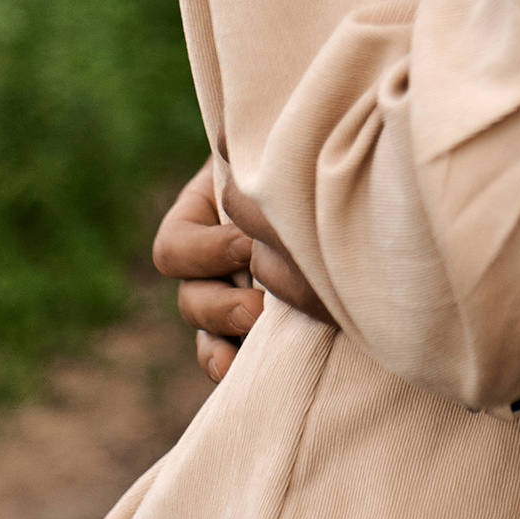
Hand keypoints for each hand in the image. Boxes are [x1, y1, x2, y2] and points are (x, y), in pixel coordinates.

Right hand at [151, 167, 330, 380]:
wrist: (344, 165)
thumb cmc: (307, 150)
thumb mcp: (273, 147)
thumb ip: (256, 162)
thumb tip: (245, 160)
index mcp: (202, 215)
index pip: (174, 247)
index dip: (206, 252)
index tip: (249, 243)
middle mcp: (212, 261)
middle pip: (190, 298)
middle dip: (221, 305)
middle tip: (260, 306)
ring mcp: (234, 293)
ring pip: (207, 332)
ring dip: (227, 337)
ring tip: (260, 333)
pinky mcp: (261, 319)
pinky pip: (230, 354)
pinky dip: (232, 364)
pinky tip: (242, 371)